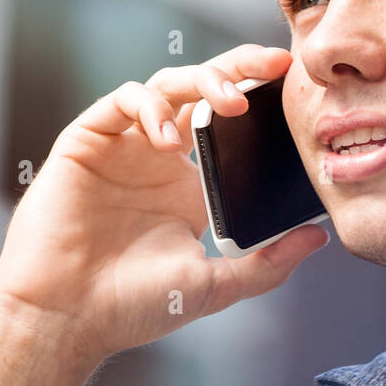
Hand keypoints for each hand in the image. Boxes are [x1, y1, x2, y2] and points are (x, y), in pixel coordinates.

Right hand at [0, 44, 329, 360]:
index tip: (293, 83)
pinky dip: (148, 107)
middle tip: (272, 66)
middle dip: (237, 66)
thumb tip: (319, 237)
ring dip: (199, 82)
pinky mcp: (85, 142)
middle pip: (200, 86)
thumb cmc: (132, 307)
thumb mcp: (214, 285)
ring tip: (228, 105)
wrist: (67, 319)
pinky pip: (118, 102)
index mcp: (189, 181)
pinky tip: (168, 138)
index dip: (257, 92)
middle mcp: (156, 154)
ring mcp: (121, 146)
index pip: (227, 119)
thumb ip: (268, 264)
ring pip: (163, 84)